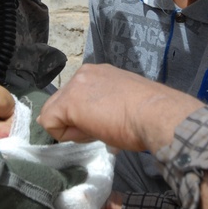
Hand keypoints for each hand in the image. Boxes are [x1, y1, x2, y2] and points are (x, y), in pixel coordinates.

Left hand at [38, 64, 202, 151]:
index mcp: (98, 73)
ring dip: (73, 128)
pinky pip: (50, 123)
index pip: (77, 97)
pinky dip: (66, 135)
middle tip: (103, 128)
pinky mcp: (68, 103)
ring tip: (100, 130)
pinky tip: (91, 133)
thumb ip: (105, 105)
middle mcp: (84, 73)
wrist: (157, 115)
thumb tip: (95, 119)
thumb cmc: (149, 114)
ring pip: (54, 112)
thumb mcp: (123, 103)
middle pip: (62, 103)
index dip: (87, 117)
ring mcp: (74, 85)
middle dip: (76, 122)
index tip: (108, 121)